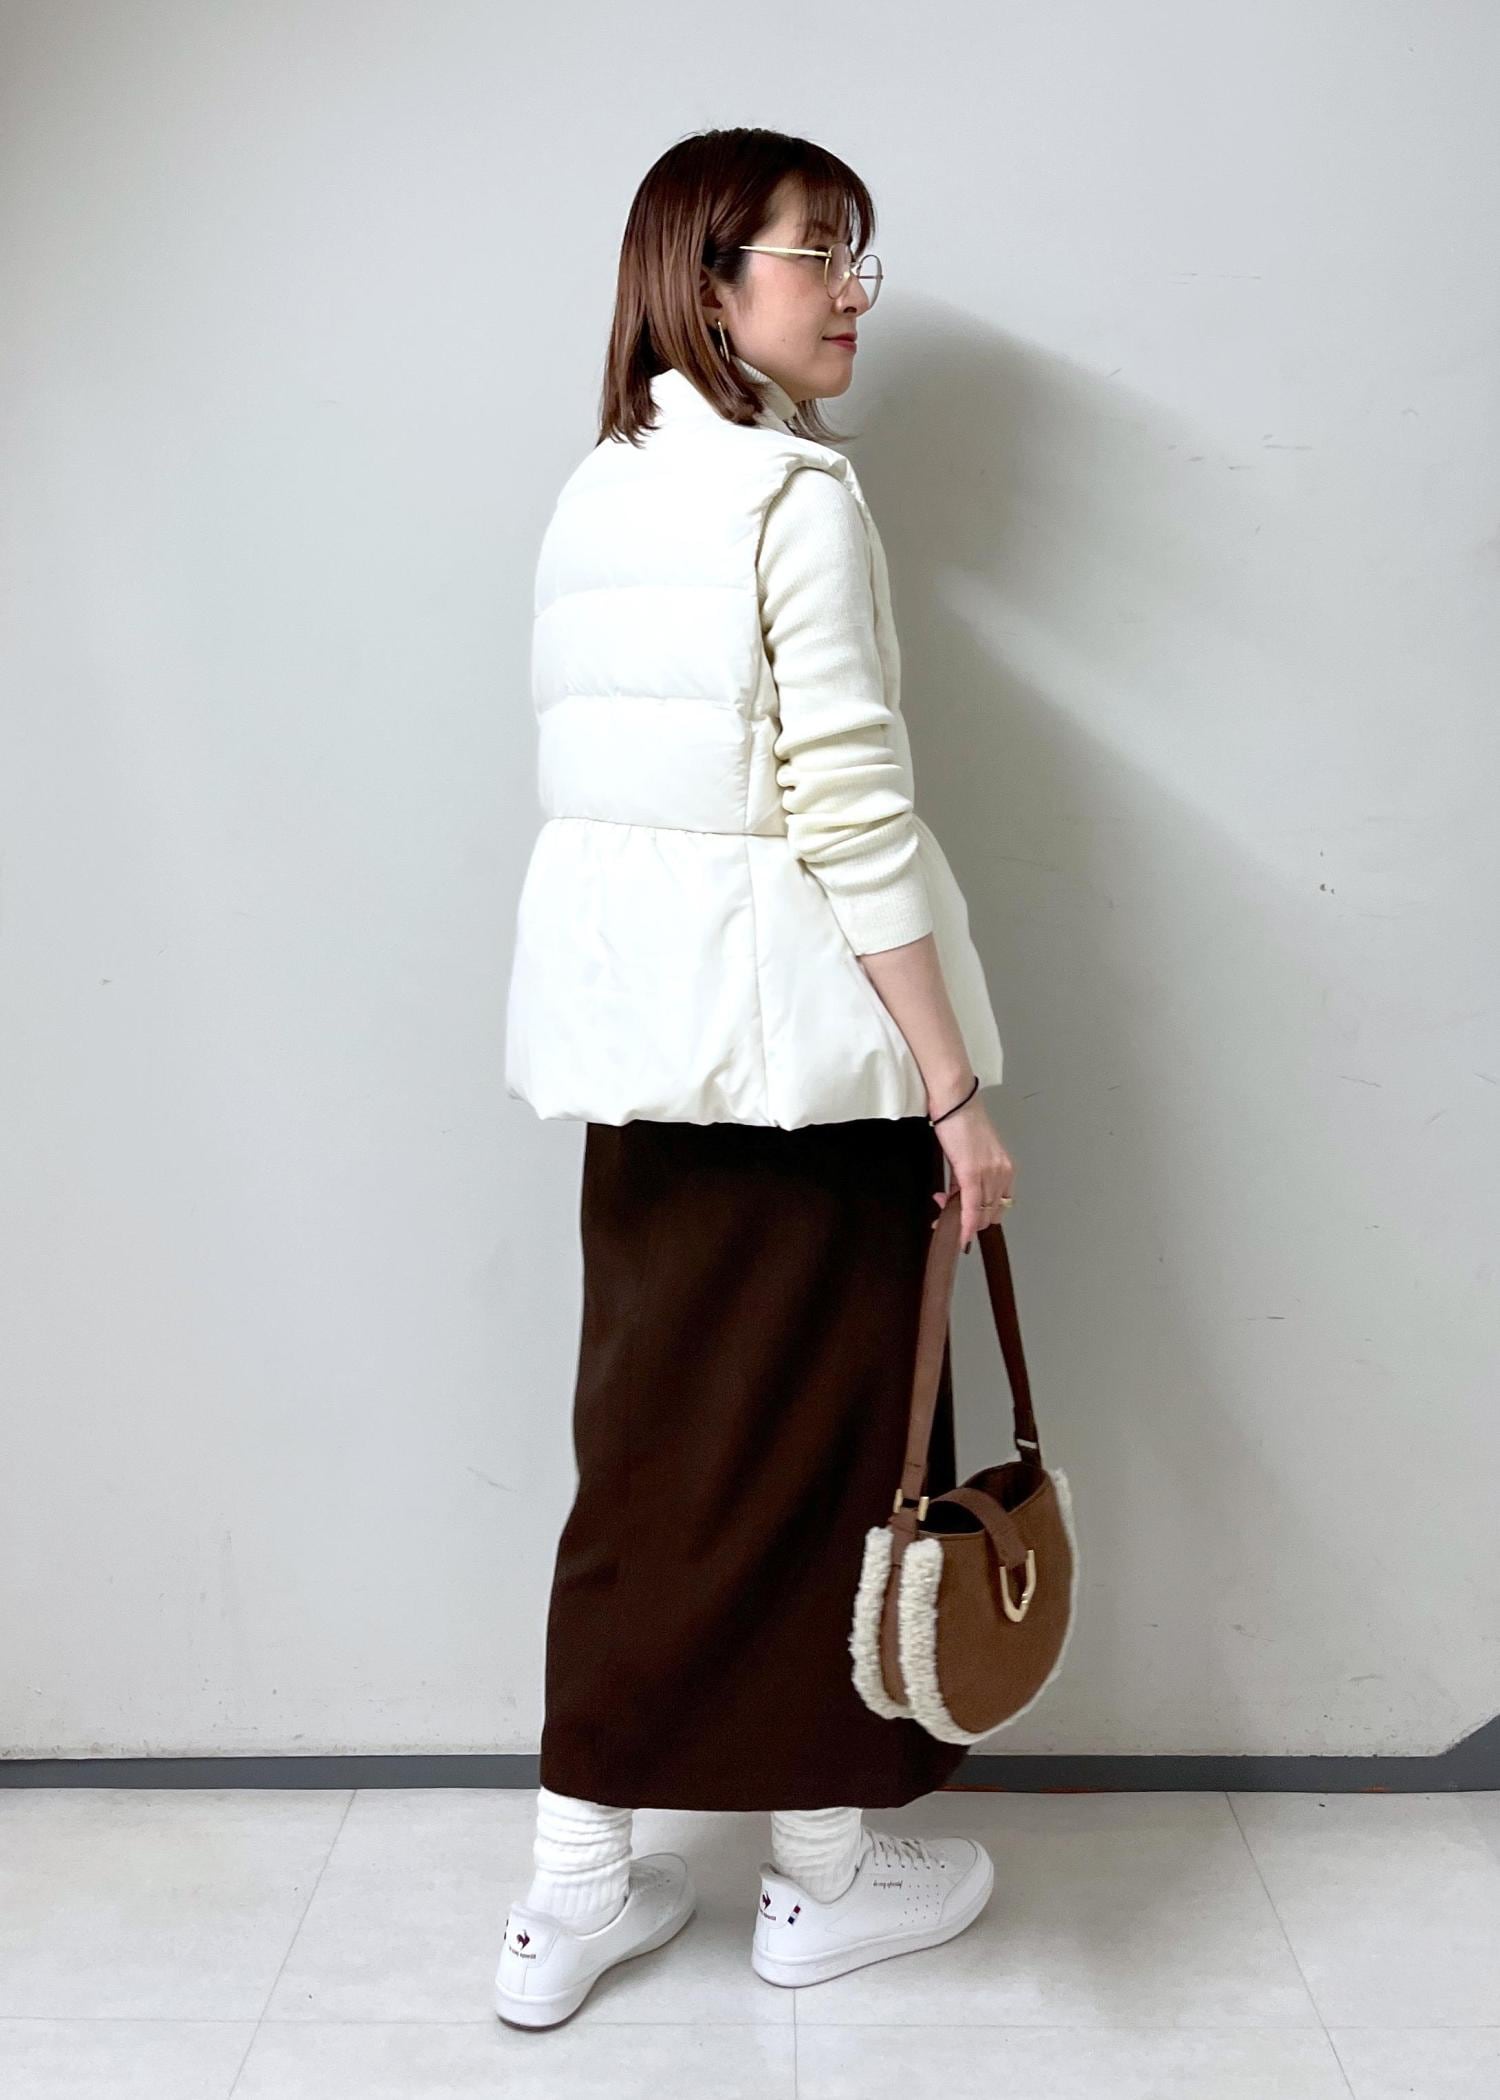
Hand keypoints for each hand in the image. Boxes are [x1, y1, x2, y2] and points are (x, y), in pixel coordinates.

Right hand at [929, 1093, 1014, 1250]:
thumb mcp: (969, 1155)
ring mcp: (989, 1174)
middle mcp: (1003, 1173)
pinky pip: (970, 1208)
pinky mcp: (972, 1174)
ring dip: (961, 1222)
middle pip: (991, 1214)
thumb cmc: (960, 1122)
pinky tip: (959, 1236)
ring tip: (941, 1212)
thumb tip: (954, 1199)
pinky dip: (965, 1225)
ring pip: (980, 1214)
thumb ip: (965, 1180)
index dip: (980, 1218)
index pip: (998, 1206)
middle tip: (946, 1215)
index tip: (965, 1221)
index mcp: (1006, 1169)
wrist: (955, 1101)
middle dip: (969, 1222)